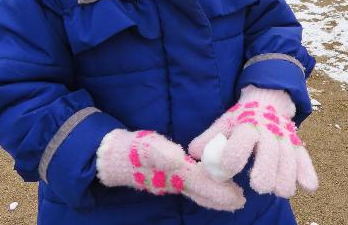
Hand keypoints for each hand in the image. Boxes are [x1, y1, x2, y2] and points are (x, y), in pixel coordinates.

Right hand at [96, 129, 244, 210]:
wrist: (107, 156)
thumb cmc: (127, 148)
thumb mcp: (143, 145)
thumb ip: (160, 151)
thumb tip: (178, 158)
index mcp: (172, 173)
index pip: (201, 183)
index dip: (219, 190)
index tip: (238, 197)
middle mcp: (172, 181)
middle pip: (201, 191)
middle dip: (220, 197)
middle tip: (240, 201)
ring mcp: (167, 181)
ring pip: (195, 191)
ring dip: (213, 195)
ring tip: (231, 198)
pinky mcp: (164, 177)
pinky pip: (187, 185)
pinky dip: (201, 188)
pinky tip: (207, 186)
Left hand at [189, 86, 317, 197]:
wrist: (268, 98)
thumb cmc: (242, 117)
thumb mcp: (224, 123)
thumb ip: (209, 139)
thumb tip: (193, 153)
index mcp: (248, 126)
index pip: (242, 141)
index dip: (234, 156)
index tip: (226, 169)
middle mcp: (268, 133)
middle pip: (270, 154)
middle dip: (265, 172)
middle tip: (258, 185)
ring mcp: (285, 139)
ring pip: (289, 161)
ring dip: (285, 178)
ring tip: (278, 191)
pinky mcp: (297, 146)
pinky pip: (305, 159)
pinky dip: (307, 173)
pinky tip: (308, 187)